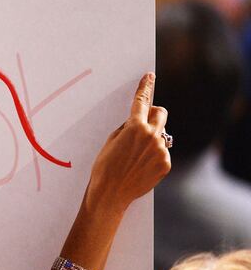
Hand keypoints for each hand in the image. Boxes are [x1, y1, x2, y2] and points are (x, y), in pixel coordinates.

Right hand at [86, 73, 170, 215]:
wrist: (111, 193)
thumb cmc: (105, 166)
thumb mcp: (111, 140)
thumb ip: (127, 128)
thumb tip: (137, 122)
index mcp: (135, 127)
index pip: (142, 101)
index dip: (145, 86)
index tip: (149, 76)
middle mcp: (152, 136)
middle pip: (160, 113)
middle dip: (153, 114)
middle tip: (143, 122)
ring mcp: (161, 150)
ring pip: (161, 135)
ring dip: (151, 139)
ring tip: (135, 156)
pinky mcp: (165, 164)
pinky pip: (162, 152)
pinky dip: (154, 155)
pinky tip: (140, 166)